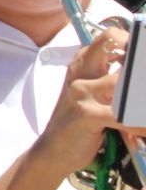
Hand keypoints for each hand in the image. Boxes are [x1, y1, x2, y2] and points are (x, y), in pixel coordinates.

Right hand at [34, 29, 136, 178]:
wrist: (52, 152)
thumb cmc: (80, 124)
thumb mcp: (97, 96)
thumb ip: (117, 82)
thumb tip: (140, 75)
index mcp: (83, 63)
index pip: (111, 37)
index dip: (134, 43)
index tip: (141, 63)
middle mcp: (81, 70)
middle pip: (113, 41)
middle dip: (138, 59)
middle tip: (140, 85)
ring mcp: (81, 91)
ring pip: (126, 81)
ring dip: (141, 101)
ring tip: (142, 113)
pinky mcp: (86, 113)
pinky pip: (125, 114)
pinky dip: (139, 125)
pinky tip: (142, 131)